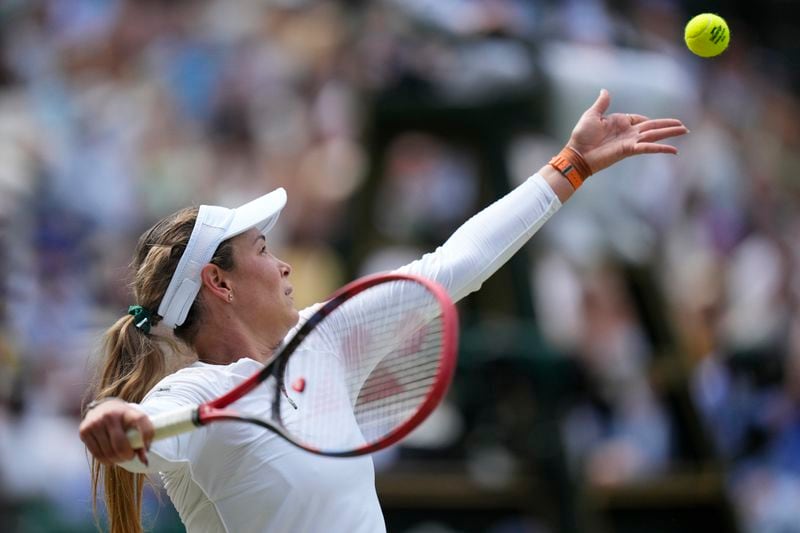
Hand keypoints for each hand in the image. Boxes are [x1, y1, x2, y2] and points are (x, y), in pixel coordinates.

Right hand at [79, 399, 153, 465]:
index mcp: (126, 410)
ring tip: (121, 457)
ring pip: (108, 453)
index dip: (146, 435)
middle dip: (128, 456)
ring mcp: (95, 423)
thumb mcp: (135, 422)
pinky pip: (97, 454)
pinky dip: (106, 460)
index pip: (140, 420)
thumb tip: (145, 461)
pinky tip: (111, 457)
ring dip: (117, 460)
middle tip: (131, 456)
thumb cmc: (124, 419)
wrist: (102, 408)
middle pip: (121, 445)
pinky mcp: (84, 431)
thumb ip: (142, 438)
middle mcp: (109, 415)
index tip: (148, 448)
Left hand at [567, 89, 688, 173]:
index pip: (639, 120)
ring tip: (684, 131)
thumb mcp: (592, 115)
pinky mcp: (629, 150)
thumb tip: (605, 90)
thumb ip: (602, 103)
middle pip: (653, 127)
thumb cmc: (582, 136)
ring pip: (654, 135)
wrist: (577, 153)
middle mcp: (628, 132)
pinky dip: (660, 148)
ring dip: (669, 133)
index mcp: (620, 122)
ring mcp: (630, 141)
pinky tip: (674, 150)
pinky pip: (648, 148)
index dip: (647, 120)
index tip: (653, 122)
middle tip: (683, 126)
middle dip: (668, 126)